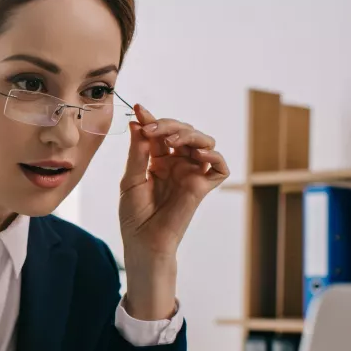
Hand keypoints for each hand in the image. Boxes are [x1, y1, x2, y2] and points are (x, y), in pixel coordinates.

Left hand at [119, 104, 229, 262]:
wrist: (143, 241)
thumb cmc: (134, 215)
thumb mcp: (130, 178)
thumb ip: (137, 151)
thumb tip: (136, 123)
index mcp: (157, 160)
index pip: (159, 133)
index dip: (151, 119)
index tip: (139, 109)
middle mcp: (177, 163)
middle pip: (182, 131)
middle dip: (168, 125)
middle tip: (152, 129)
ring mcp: (191, 173)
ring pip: (203, 142)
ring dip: (190, 134)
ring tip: (173, 139)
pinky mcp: (203, 187)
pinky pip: (220, 167)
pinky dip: (214, 156)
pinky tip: (198, 155)